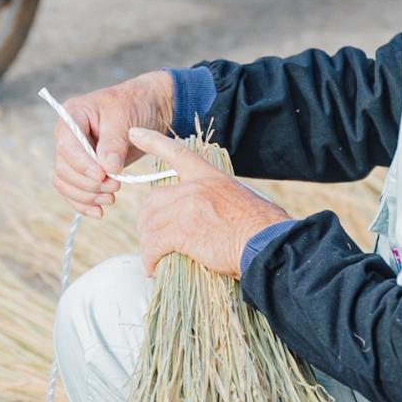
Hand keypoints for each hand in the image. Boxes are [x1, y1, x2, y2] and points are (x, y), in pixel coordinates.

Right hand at [51, 71, 175, 217]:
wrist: (149, 107)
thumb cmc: (135, 104)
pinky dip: (84, 203)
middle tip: (115, 186)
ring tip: (111, 198)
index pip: (67, 145)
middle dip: (87, 182)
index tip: (102, 175)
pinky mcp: (84, 168)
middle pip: (64, 167)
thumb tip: (107, 168)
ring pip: (65, 182)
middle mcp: (67, 135)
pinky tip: (99, 212)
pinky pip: (73, 190)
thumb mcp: (125, 118)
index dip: (82, 164)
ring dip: (86, 195)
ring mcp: (74, 153)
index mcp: (73, 115)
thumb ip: (114, 143)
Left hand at [130, 127, 290, 276]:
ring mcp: (185, 209)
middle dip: (147, 221)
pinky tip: (152, 268)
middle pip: (153, 200)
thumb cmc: (261, 227)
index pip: (177, 153)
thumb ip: (215, 200)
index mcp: (209, 176)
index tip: (134, 133)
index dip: (153, 141)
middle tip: (152, 238)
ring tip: (153, 258)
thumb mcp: (239, 199)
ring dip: (148, 244)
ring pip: (149, 224)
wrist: (266, 243)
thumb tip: (207, 215)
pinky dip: (149, 259)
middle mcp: (193, 188)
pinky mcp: (181, 233)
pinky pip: (153, 246)